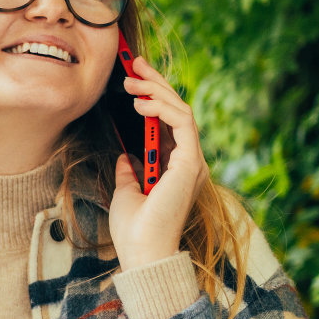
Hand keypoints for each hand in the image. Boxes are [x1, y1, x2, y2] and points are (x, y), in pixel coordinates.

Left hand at [109, 55, 208, 270]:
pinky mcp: (189, 163)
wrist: (143, 254)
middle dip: (156, 84)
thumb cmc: (135, 230)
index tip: (134, 78)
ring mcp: (191, 162)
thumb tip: (126, 155)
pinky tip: (141, 102)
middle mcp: (188, 161)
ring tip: (131, 79)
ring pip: (181, 112)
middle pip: (177, 111)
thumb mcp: (127, 192)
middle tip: (134, 64)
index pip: (168, 122)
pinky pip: (182, 124)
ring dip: (155, 91)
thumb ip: (130, 171)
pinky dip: (162, 108)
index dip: (153, 97)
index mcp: (175, 167)